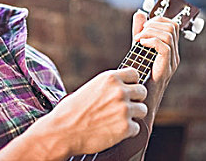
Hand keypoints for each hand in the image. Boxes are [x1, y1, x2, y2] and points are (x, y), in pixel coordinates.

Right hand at [29, 68, 147, 156]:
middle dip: (134, 100)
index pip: (135, 74)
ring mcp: (124, 109)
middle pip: (142, 92)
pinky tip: (112, 131)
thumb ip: (109, 86)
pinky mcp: (126, 127)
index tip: (126, 91)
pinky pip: (136, 128)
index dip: (131, 83)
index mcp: (110, 78)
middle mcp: (119, 91)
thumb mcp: (90, 88)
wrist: (63, 130)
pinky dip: (127, 131)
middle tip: (122, 108)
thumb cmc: (72, 110)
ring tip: (116, 120)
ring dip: (133, 116)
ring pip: (143, 110)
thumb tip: (125, 87)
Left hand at [132, 11, 179, 87]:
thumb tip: (140, 14)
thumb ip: (140, 32)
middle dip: (153, 24)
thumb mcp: (138, 49)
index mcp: (170, 49)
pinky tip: (140, 44)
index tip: (143, 25)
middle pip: (172, 26)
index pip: (172, 25)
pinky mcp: (166, 67)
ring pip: (168, 34)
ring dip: (149, 32)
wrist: (140, 98)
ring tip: (137, 39)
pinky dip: (151, 41)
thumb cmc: (139, 75)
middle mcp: (174, 54)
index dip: (158, 20)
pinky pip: (164, 47)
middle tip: (140, 32)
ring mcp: (172, 61)